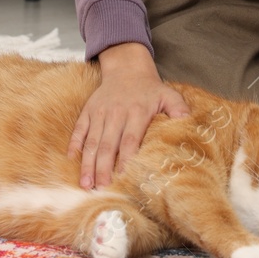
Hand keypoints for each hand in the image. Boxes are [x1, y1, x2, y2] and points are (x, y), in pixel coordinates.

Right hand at [69, 44, 190, 188]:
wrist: (127, 68)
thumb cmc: (150, 88)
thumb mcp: (168, 94)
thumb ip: (178, 108)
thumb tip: (187, 121)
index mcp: (136, 112)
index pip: (130, 140)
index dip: (126, 159)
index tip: (122, 177)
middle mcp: (115, 113)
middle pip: (107, 144)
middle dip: (103, 168)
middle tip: (100, 189)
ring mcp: (99, 112)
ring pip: (91, 141)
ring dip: (87, 163)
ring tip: (85, 183)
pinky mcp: (88, 110)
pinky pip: (79, 128)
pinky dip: (74, 143)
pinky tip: (71, 159)